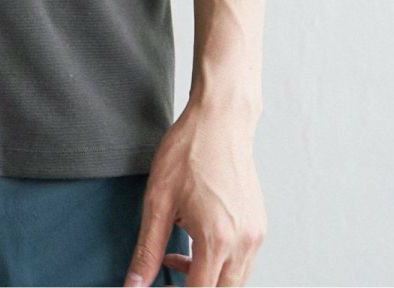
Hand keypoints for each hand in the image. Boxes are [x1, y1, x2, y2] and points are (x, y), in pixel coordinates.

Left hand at [122, 100, 266, 285]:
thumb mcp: (158, 201)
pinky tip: (195, 241)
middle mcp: (243, 243)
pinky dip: (219, 264)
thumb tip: (134, 285)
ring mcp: (255, 235)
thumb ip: (147, 249)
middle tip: (166, 276)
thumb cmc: (188, 152)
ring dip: (206, 279)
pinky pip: (242, 262)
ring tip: (175, 254)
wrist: (220, 121)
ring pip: (235, 281)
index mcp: (217, 239)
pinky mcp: (258, 226)